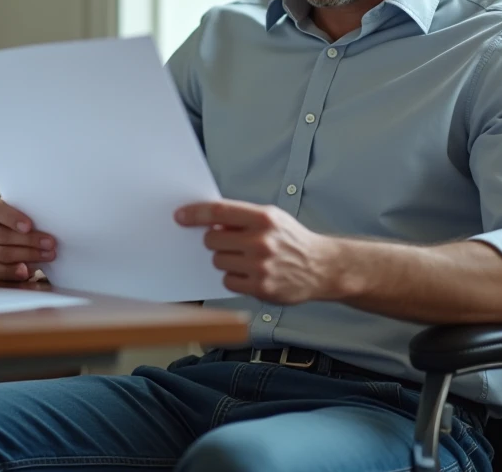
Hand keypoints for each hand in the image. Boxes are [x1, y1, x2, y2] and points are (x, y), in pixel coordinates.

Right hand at [0, 197, 56, 281]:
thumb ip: (33, 215)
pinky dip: (13, 272)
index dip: (12, 218)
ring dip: (28, 255)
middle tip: (50, 243)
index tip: (29, 226)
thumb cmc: (28, 224)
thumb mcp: (29, 215)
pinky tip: (26, 271)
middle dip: (29, 240)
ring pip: (4, 254)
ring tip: (48, 255)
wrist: (24, 243)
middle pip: (2, 235)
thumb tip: (51, 223)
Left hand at [175, 199, 336, 304]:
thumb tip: (206, 221)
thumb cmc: (291, 240)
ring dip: (225, 260)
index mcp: (263, 218)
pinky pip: (227, 281)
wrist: (321, 267)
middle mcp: (261, 241)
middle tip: (228, 243)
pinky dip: (234, 277)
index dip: (195, 213)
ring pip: (218, 261)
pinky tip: (250, 273)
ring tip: (245, 259)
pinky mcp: (260, 288)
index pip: (218, 212)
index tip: (180, 216)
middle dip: (214, 241)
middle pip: (212, 240)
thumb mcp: (272, 218)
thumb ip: (242, 218)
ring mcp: (260, 266)